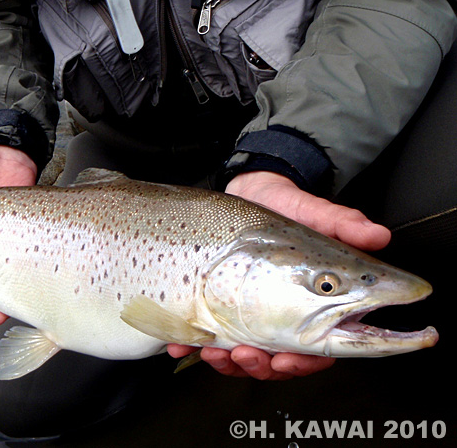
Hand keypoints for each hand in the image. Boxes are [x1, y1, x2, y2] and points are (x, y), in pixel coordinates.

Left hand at [168, 171, 390, 379]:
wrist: (248, 189)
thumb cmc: (286, 207)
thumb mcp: (312, 211)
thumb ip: (341, 225)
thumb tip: (376, 235)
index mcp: (315, 304)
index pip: (318, 349)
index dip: (305, 362)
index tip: (289, 360)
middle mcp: (284, 315)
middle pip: (278, 361)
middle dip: (262, 368)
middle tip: (249, 357)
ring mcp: (249, 315)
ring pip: (243, 358)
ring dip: (229, 364)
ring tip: (217, 352)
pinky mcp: (219, 308)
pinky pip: (207, 338)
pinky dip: (194, 346)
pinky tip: (182, 344)